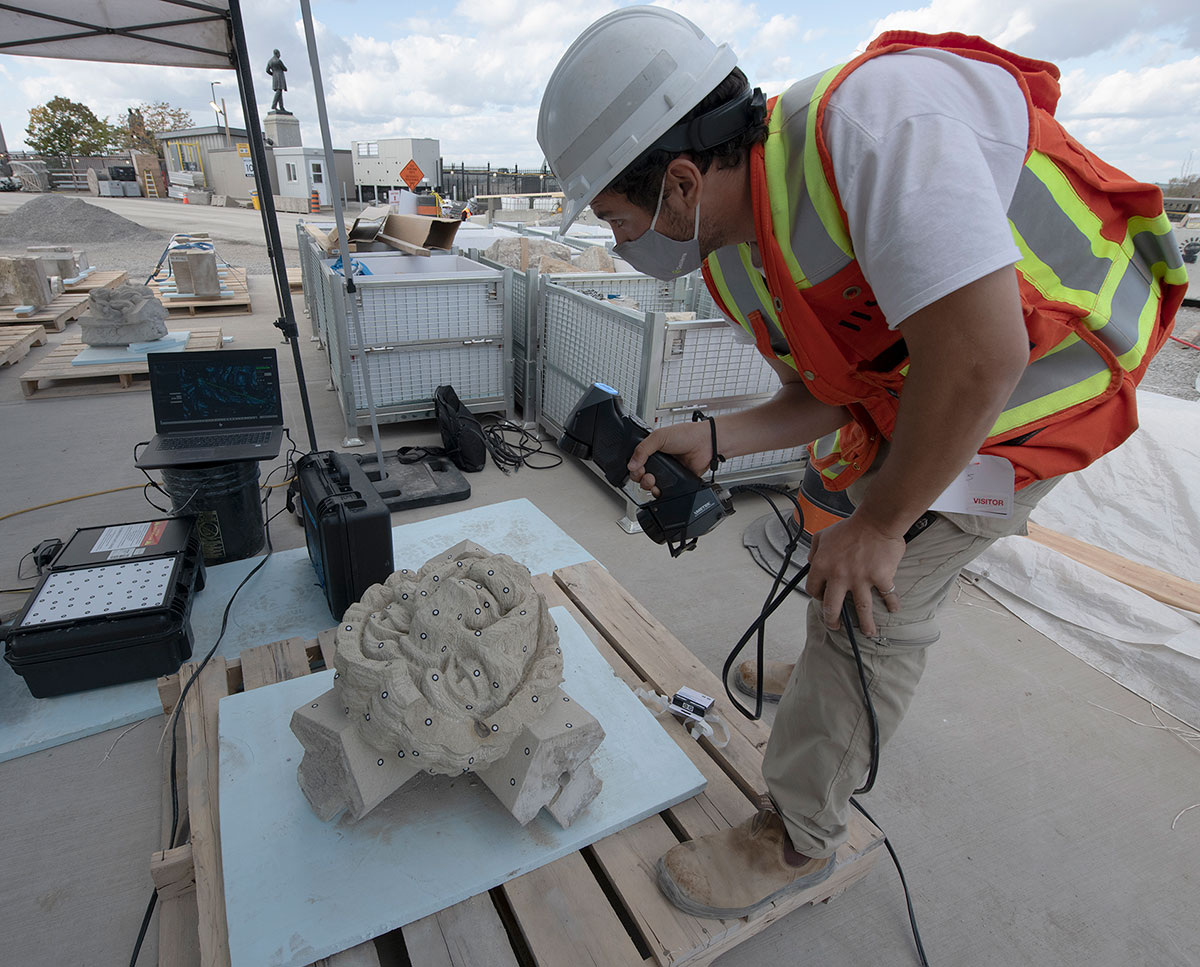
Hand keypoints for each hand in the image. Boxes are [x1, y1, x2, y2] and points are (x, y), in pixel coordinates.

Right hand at [627, 422, 712, 495]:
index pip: (636, 462)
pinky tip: (659, 488)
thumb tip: (631, 464)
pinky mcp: (675, 482)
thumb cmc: (686, 435)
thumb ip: (642, 449)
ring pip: (650, 485)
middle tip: (645, 474)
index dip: (633, 467)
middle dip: (639, 477)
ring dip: (647, 485)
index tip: (636, 468)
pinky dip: (659, 492)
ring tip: (652, 480)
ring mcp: (666, 472)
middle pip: (640, 475)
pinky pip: (663, 491)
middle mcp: (658, 461)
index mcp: (651, 449)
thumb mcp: (658, 437)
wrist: (704, 444)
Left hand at [805, 513, 904, 635]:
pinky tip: (894, 609)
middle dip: (832, 620)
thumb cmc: (850, 527)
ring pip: (861, 609)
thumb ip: (814, 550)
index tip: (823, 599)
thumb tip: (811, 563)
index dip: (817, 596)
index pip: (814, 589)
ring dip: (865, 624)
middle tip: (836, 626)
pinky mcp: (880, 578)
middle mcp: (839, 576)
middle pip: (832, 607)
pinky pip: (887, 595)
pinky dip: (892, 604)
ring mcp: (860, 579)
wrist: (876, 520)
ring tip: (868, 632)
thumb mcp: (823, 535)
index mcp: (822, 565)